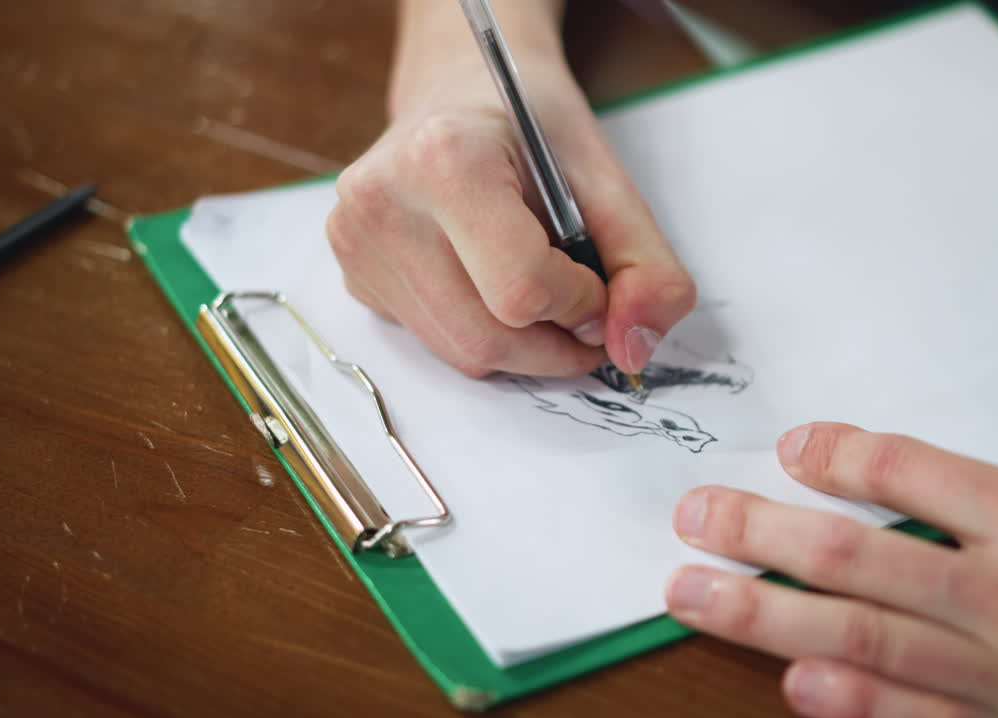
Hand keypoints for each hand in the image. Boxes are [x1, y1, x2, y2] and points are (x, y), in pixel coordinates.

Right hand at [326, 2, 694, 377]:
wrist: (463, 86)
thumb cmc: (532, 126)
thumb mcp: (608, 180)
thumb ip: (645, 266)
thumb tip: (635, 352)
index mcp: (442, 159)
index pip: (521, 290)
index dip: (580, 305)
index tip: (598, 281)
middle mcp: (381, 202)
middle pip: (485, 338)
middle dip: (553, 344)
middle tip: (586, 313)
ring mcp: (355, 241)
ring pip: (460, 352)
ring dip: (521, 345)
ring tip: (543, 292)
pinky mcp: (351, 272)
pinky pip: (433, 341)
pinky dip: (481, 331)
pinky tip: (489, 280)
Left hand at [665, 423, 997, 717]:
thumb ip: (989, 506)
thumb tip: (878, 488)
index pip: (905, 472)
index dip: (833, 456)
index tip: (790, 447)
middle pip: (856, 558)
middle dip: (758, 535)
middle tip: (694, 517)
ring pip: (861, 639)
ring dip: (764, 614)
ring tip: (694, 593)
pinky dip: (848, 703)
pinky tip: (793, 681)